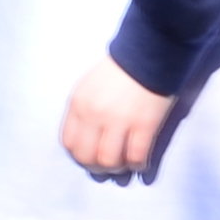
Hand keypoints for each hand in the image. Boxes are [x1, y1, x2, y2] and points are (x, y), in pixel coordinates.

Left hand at [59, 55, 173, 178]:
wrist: (151, 50)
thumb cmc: (121, 68)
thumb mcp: (90, 85)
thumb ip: (84, 110)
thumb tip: (88, 140)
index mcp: (78, 103)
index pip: (68, 143)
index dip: (79, 156)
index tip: (91, 157)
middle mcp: (94, 114)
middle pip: (86, 157)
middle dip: (97, 168)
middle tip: (110, 167)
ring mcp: (119, 120)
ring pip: (109, 161)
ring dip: (118, 169)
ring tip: (126, 165)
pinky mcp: (144, 124)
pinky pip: (136, 157)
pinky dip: (138, 165)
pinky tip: (142, 161)